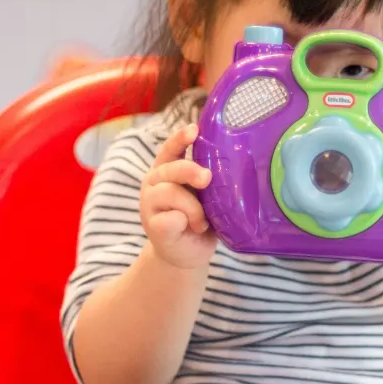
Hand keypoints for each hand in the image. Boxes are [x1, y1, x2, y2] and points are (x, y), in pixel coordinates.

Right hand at [140, 124, 217, 269]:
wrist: (186, 255)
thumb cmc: (199, 219)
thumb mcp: (205, 196)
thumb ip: (207, 182)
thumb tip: (233, 169)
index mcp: (168, 170)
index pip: (171, 149)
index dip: (180, 138)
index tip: (194, 129)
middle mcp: (155, 182)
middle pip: (171, 169)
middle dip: (190, 171)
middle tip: (207, 178)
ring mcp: (150, 204)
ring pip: (170, 193)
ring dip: (193, 208)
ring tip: (202, 222)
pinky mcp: (153, 226)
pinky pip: (169, 218)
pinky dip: (183, 222)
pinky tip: (190, 228)